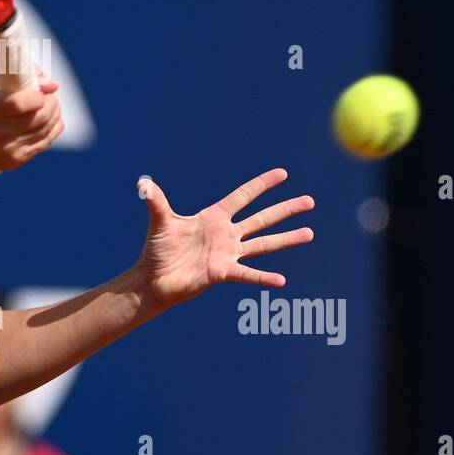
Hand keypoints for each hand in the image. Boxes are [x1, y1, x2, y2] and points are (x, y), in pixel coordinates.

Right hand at [0, 68, 62, 170]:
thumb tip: (52, 84)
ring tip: (51, 104)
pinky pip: (47, 139)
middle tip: (49, 94)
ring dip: (54, 112)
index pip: (18, 103)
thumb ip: (21, 78)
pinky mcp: (19, 158)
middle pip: (38, 117)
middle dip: (50, 101)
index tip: (40, 89)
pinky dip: (54, 126)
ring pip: (46, 127)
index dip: (37, 95)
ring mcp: (8, 149)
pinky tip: (50, 119)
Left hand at [133, 168, 313, 313]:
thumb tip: (143, 183)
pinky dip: (263, 277)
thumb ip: (155, 201)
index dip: (262, 185)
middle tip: (310, 201)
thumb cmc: (157, 249)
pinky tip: (281, 280)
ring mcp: (228, 253)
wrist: (154, 278)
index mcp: (214, 217)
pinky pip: (248, 274)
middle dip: (285, 209)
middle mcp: (226, 234)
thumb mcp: (159, 221)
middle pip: (262, 218)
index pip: (243, 196)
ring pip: (264, 243)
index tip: (283, 174)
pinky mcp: (224, 272)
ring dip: (287, 239)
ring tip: (310, 233)